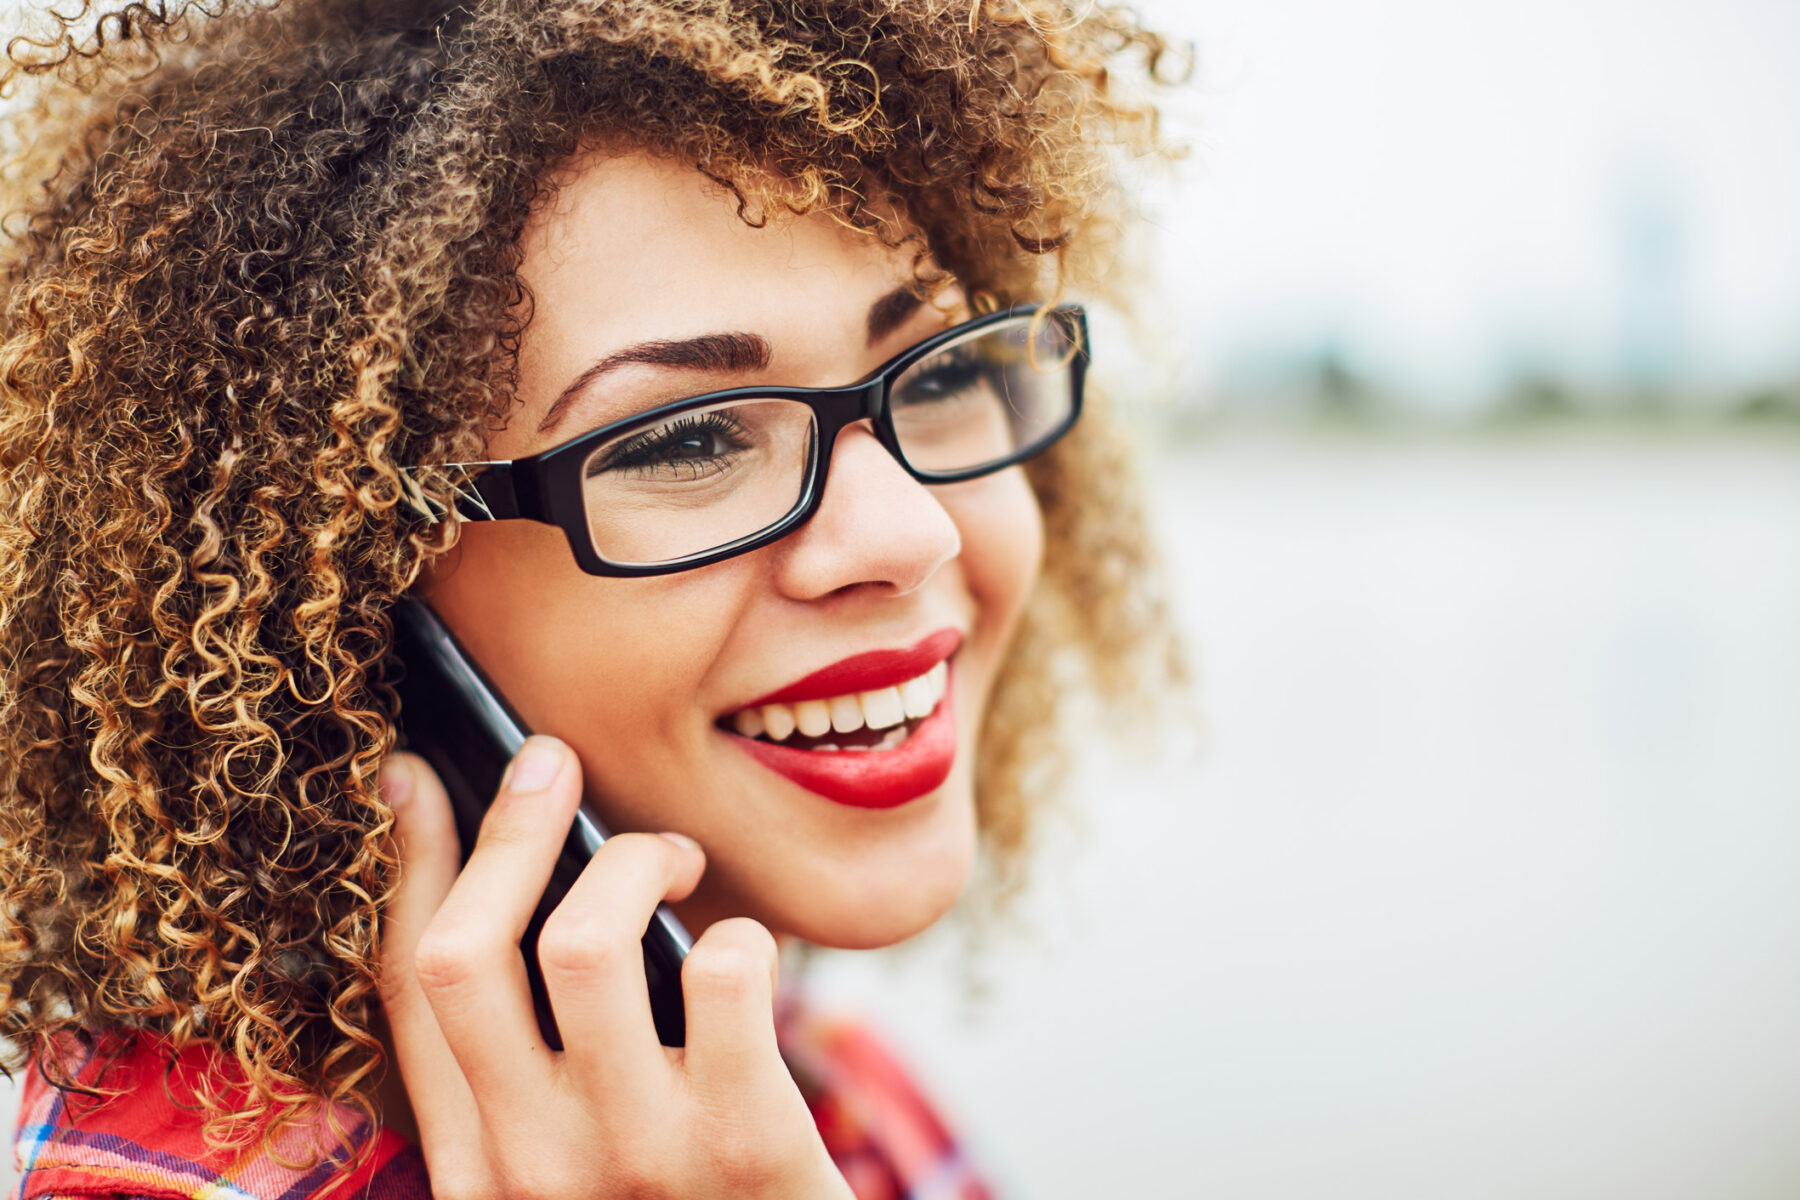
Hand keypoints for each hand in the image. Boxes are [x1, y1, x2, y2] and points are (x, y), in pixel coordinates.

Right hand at [377, 736, 853, 1199]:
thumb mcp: (571, 1175)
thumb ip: (536, 1067)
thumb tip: (532, 888)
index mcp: (474, 1168)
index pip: (405, 992)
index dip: (405, 868)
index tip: (415, 778)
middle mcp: (530, 1168)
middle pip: (467, 953)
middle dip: (508, 831)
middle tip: (553, 765)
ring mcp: (634, 1161)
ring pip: (584, 943)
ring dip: (633, 864)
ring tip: (674, 865)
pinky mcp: (745, 1149)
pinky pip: (726, 977)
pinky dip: (741, 937)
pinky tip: (746, 957)